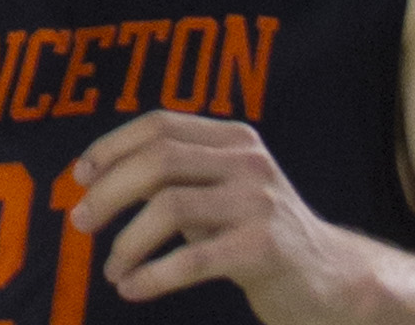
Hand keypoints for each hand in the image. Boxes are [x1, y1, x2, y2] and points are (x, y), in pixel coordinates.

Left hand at [66, 111, 346, 320]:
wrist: (334, 283)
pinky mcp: (263, 249)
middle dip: (109, 190)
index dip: (112, 146)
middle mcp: (247, 161)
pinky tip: (132, 288)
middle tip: (80, 222)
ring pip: (170, 205)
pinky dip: (152, 274)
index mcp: (234, 139)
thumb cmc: (263, 238)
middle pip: (159, 159)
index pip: (159, 125)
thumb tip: (103, 181)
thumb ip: (179, 180)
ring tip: (111, 267)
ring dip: (128, 240)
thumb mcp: (223, 195)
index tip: (79, 175)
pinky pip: (192, 259)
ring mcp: (258, 202)